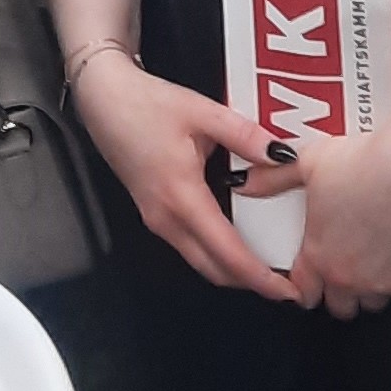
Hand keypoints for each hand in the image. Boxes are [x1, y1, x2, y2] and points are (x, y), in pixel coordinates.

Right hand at [71, 53, 300, 301]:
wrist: (103, 98)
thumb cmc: (144, 104)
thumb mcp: (201, 111)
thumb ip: (244, 135)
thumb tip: (280, 154)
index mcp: (182, 197)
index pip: (227, 253)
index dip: (259, 277)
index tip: (287, 292)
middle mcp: (166, 218)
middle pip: (214, 269)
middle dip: (250, 283)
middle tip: (285, 284)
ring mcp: (156, 218)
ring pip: (200, 261)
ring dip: (233, 269)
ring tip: (267, 264)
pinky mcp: (153, 212)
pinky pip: (190, 245)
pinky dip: (217, 253)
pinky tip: (236, 237)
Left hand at [254, 106, 390, 318]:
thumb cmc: (360, 162)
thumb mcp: (308, 163)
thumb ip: (272, 178)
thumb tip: (242, 182)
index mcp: (319, 255)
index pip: (302, 292)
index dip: (302, 286)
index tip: (306, 276)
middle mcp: (349, 278)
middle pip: (338, 306)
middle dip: (335, 293)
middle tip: (338, 268)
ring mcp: (385, 282)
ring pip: (371, 304)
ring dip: (367, 289)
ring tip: (369, 262)